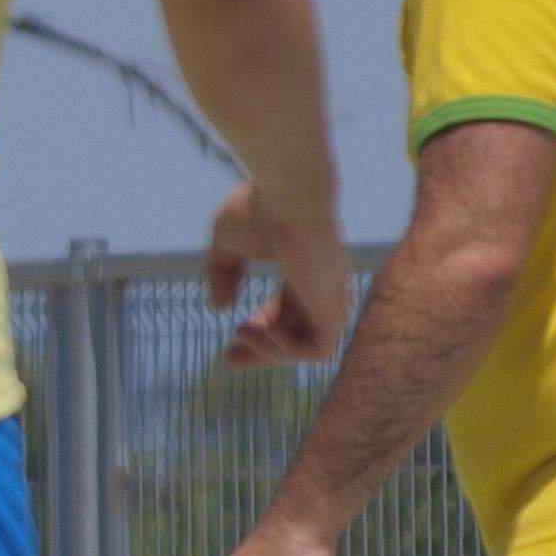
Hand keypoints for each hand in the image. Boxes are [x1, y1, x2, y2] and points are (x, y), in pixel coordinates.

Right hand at [205, 183, 352, 369]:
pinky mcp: (335, 309)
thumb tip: (220, 308)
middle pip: (297, 336)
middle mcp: (320, 288)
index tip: (233, 335)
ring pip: (308, 348)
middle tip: (227, 359)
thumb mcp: (225, 244)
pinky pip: (318, 352)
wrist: (288, 196)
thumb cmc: (258, 210)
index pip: (287, 311)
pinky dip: (285, 351)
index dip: (260, 327)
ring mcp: (331, 299)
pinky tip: (260, 329)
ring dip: (269, 352)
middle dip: (262, 353)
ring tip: (240, 330)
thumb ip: (221, 275)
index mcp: (300, 270)